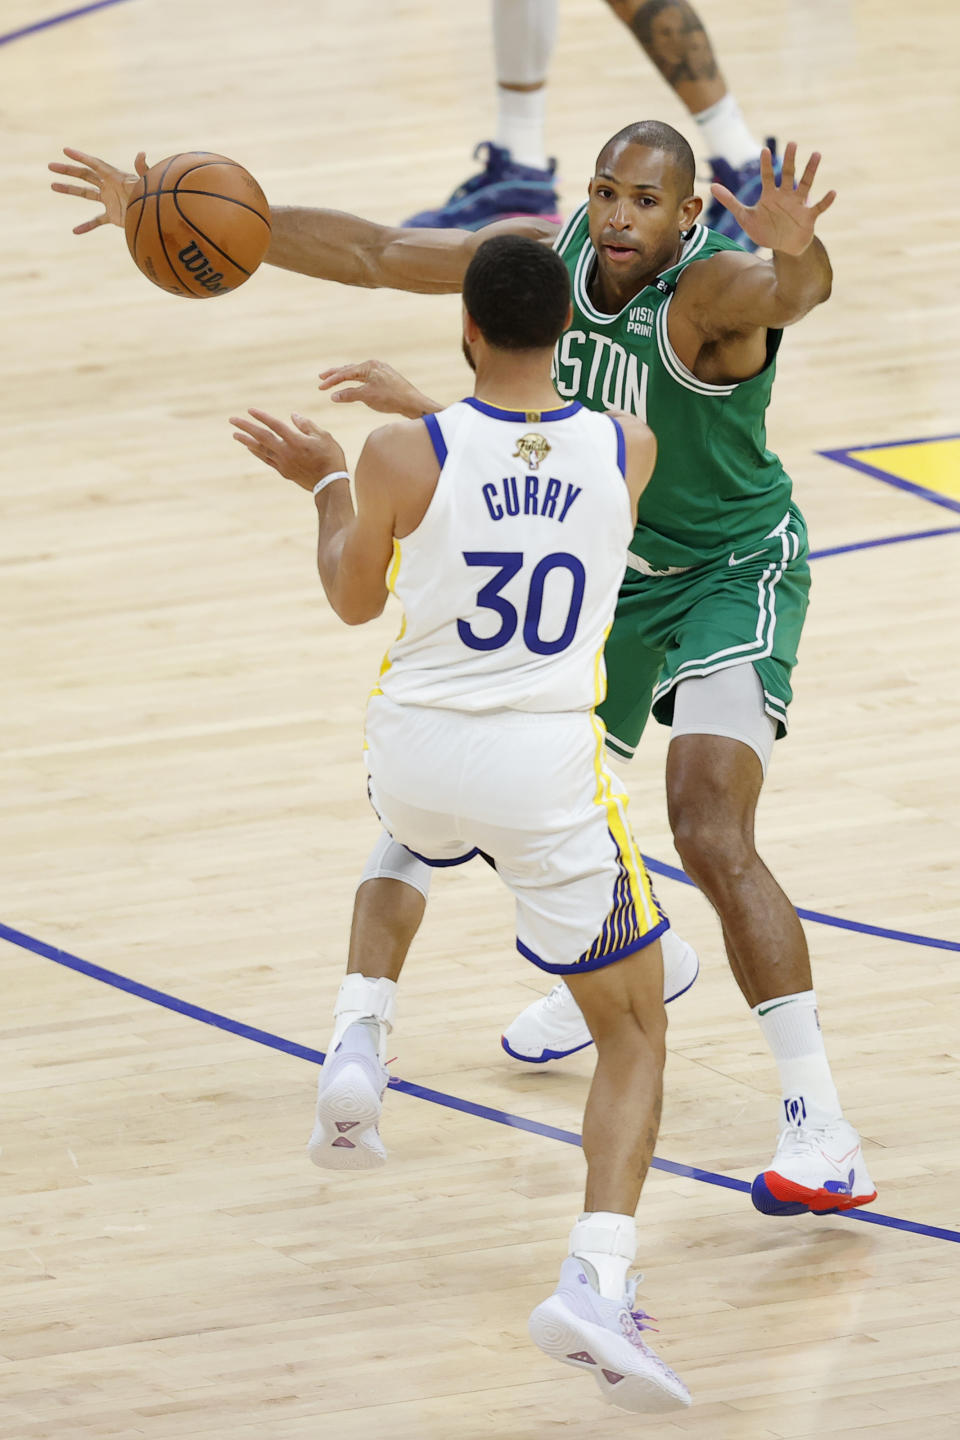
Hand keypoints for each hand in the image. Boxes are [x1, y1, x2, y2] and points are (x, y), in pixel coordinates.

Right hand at [48, 147, 148, 234]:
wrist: (156, 218)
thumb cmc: (153, 198)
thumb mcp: (147, 183)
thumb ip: (143, 170)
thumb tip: (141, 154)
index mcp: (115, 177)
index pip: (94, 164)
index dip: (80, 157)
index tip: (65, 150)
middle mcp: (109, 186)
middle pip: (85, 175)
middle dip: (68, 170)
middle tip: (51, 166)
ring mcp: (109, 200)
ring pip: (85, 193)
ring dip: (69, 189)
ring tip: (52, 185)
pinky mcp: (112, 216)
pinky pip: (96, 220)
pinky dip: (87, 225)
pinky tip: (75, 231)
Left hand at [230, 409, 346, 491]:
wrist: (330, 484)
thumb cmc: (331, 458)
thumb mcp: (324, 437)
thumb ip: (307, 425)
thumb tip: (293, 416)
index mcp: (296, 441)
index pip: (275, 425)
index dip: (262, 417)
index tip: (250, 410)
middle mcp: (286, 452)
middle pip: (262, 437)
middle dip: (246, 427)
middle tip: (232, 420)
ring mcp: (283, 463)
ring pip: (260, 450)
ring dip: (246, 441)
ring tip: (235, 434)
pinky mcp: (284, 471)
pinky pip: (266, 459)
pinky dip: (257, 452)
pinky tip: (250, 448)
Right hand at [318, 359, 435, 417]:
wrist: (412, 402)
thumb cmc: (390, 398)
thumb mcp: (367, 396)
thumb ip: (349, 395)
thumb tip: (333, 396)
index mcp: (368, 366)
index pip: (345, 372)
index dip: (332, 380)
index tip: (320, 386)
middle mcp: (374, 365)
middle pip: (350, 369)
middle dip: (336, 374)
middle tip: (322, 377)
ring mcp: (381, 371)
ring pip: (359, 374)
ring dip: (346, 378)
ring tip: (335, 380)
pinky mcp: (386, 379)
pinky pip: (367, 378)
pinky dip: (357, 382)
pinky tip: (355, 386)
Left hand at [709, 143, 835, 255]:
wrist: (782, 246)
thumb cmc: (764, 229)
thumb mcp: (744, 216)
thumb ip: (730, 201)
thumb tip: (711, 186)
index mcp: (770, 195)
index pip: (767, 176)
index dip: (766, 165)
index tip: (765, 150)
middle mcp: (786, 195)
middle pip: (788, 174)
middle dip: (790, 160)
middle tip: (792, 144)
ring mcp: (798, 205)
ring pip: (806, 184)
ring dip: (811, 171)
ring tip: (817, 154)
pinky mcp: (809, 216)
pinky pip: (819, 207)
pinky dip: (826, 200)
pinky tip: (833, 192)